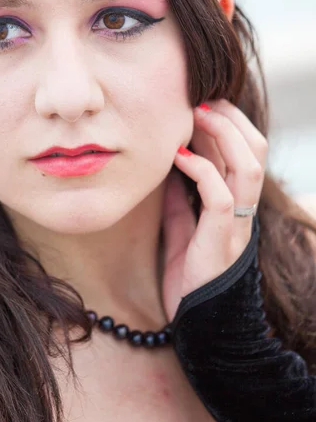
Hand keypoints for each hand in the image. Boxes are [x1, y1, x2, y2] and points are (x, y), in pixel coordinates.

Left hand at [161, 99, 267, 322]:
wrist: (197, 323)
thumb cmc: (190, 273)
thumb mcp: (182, 224)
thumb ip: (180, 196)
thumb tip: (167, 163)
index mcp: (236, 201)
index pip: (246, 149)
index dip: (229, 121)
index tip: (200, 100)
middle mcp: (243, 208)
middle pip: (255, 148)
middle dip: (230, 117)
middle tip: (200, 98)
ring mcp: (235, 224)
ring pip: (247, 166)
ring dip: (223, 134)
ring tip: (196, 115)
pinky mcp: (220, 241)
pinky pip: (219, 196)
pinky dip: (200, 170)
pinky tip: (178, 159)